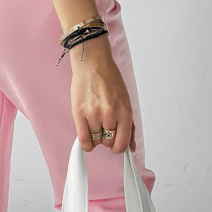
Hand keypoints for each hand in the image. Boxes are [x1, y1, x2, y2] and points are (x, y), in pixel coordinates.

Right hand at [69, 37, 136, 153]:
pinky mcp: (79, 112)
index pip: (123, 143)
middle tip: (104, 129)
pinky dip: (86, 144)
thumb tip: (132, 147)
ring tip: (95, 125)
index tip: (116, 145)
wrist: (93, 63)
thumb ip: (129, 126)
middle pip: (108, 142)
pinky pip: (83, 139)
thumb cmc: (109, 79)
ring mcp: (94, 114)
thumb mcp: (125, 101)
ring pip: (96, 141)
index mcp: (125, 111)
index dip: (119, 147)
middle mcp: (110, 114)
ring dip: (96, 137)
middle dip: (107, 139)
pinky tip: (87, 139)